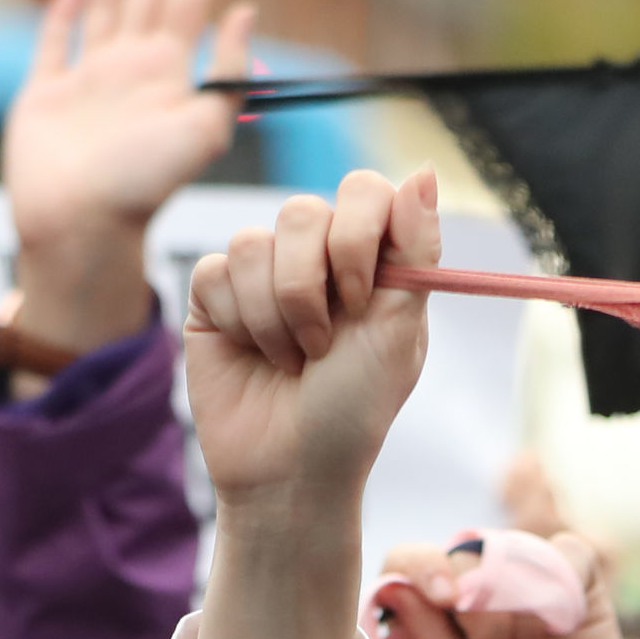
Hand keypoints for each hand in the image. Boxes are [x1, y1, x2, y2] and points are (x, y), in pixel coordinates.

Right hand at [4, 0, 255, 353]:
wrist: (83, 225)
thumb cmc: (144, 185)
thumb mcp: (205, 129)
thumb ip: (226, 74)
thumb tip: (245, 14)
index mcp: (171, 73)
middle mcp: (134, 70)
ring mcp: (91, 80)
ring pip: (107, 7)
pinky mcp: (47, 94)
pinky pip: (58, 42)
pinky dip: (66, 13)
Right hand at [183, 167, 437, 638]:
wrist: (292, 469)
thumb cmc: (355, 409)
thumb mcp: (400, 332)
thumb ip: (415, 249)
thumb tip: (425, 169)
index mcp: (374, 262)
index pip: (365, 191)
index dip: (360, 231)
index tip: (366, 292)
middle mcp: (318, 259)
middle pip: (303, 210)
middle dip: (315, 284)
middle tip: (328, 342)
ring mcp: (263, 274)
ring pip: (254, 242)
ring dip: (279, 313)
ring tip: (294, 360)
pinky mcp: (215, 296)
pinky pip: (216, 271)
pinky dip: (242, 320)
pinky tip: (255, 356)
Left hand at [374, 532, 639, 638]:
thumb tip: (395, 583)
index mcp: (429, 619)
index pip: (407, 564)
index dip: (420, 566)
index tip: (444, 597)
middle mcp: (473, 594)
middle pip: (460, 554)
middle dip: (476, 608)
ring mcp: (525, 586)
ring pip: (512, 549)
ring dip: (519, 599)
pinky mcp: (576, 586)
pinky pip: (569, 551)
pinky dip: (567, 575)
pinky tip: (566, 622)